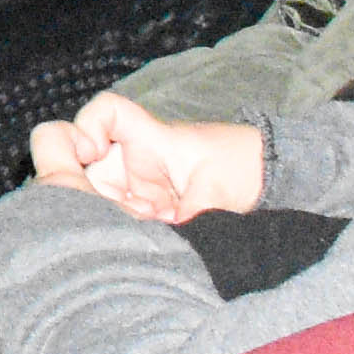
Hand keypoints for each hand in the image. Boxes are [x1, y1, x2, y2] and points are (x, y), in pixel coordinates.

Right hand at [27, 94, 259, 222]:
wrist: (266, 174)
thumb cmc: (242, 165)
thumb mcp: (218, 189)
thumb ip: (190, 214)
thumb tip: (169, 239)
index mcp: (150, 139)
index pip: (107, 113)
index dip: (87, 126)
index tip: (89, 153)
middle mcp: (135, 157)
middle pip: (92, 168)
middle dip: (101, 199)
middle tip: (137, 217)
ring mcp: (140, 182)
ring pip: (106, 199)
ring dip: (120, 219)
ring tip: (154, 228)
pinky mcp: (149, 205)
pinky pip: (126, 218)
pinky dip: (135, 231)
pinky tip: (156, 239)